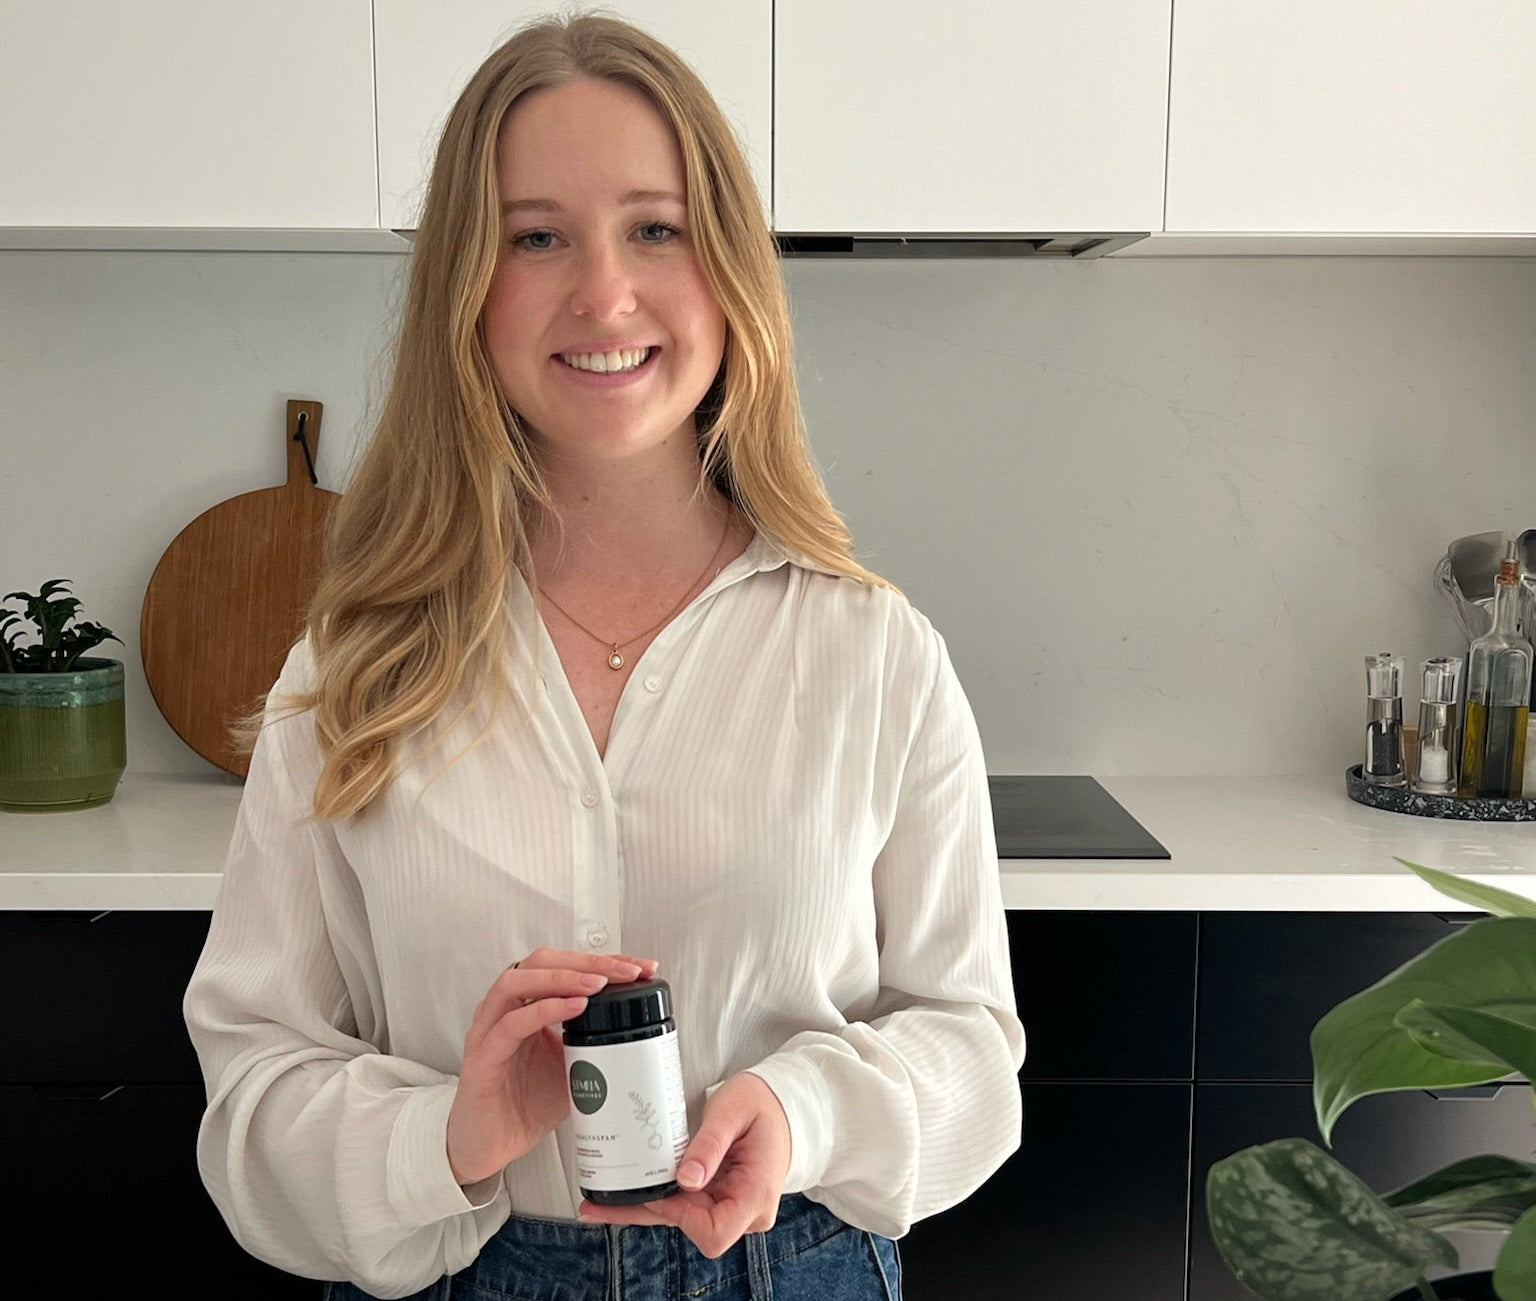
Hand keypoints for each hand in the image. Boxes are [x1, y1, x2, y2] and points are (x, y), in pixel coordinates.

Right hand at [446, 948, 659, 1185]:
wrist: (493, 1147)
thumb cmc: (526, 1104)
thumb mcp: (573, 1066)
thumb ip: (595, 1042)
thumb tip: (640, 1033)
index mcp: (526, 1005)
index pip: (563, 965)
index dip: (603, 961)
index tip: (641, 966)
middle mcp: (504, 1010)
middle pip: (540, 961)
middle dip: (586, 961)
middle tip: (624, 971)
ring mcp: (488, 1030)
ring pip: (516, 981)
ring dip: (562, 977)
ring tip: (597, 984)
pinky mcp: (481, 1058)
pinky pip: (509, 1025)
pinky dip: (543, 1011)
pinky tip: (572, 1008)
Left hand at [578, 1071, 792, 1258]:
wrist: (782, 1106)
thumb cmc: (763, 1104)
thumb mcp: (734, 1110)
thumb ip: (710, 1145)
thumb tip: (685, 1181)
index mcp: (756, 1193)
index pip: (714, 1231)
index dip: (680, 1216)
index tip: (658, 1190)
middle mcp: (745, 1211)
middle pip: (690, 1229)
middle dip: (644, 1214)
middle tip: (596, 1205)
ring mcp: (730, 1208)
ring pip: (679, 1219)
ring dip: (641, 1210)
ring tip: (595, 1205)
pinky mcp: (716, 1199)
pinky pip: (682, 1205)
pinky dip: (653, 1201)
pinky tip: (620, 1200)